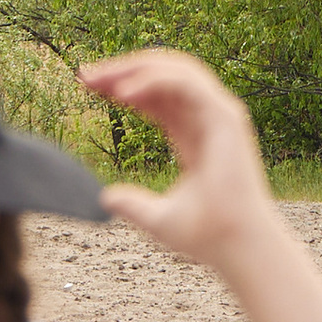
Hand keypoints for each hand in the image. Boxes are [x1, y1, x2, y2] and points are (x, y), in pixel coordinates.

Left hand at [82, 48, 321, 321]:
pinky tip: (121, 91)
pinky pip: (189, 87)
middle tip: (83, 75)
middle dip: (124, 68)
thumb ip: (135, 207)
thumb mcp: (158, 221)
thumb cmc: (207, 242)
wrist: (238, 253)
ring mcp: (223, 120)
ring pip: (178, 72)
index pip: (158, 97)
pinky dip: (155, 82)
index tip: (87, 88)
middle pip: (165, 76)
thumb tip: (105, 198)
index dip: (125, 86)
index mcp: (199, 138)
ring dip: (135, 69)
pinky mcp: (228, 123)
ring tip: (98, 78)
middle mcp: (212, 123)